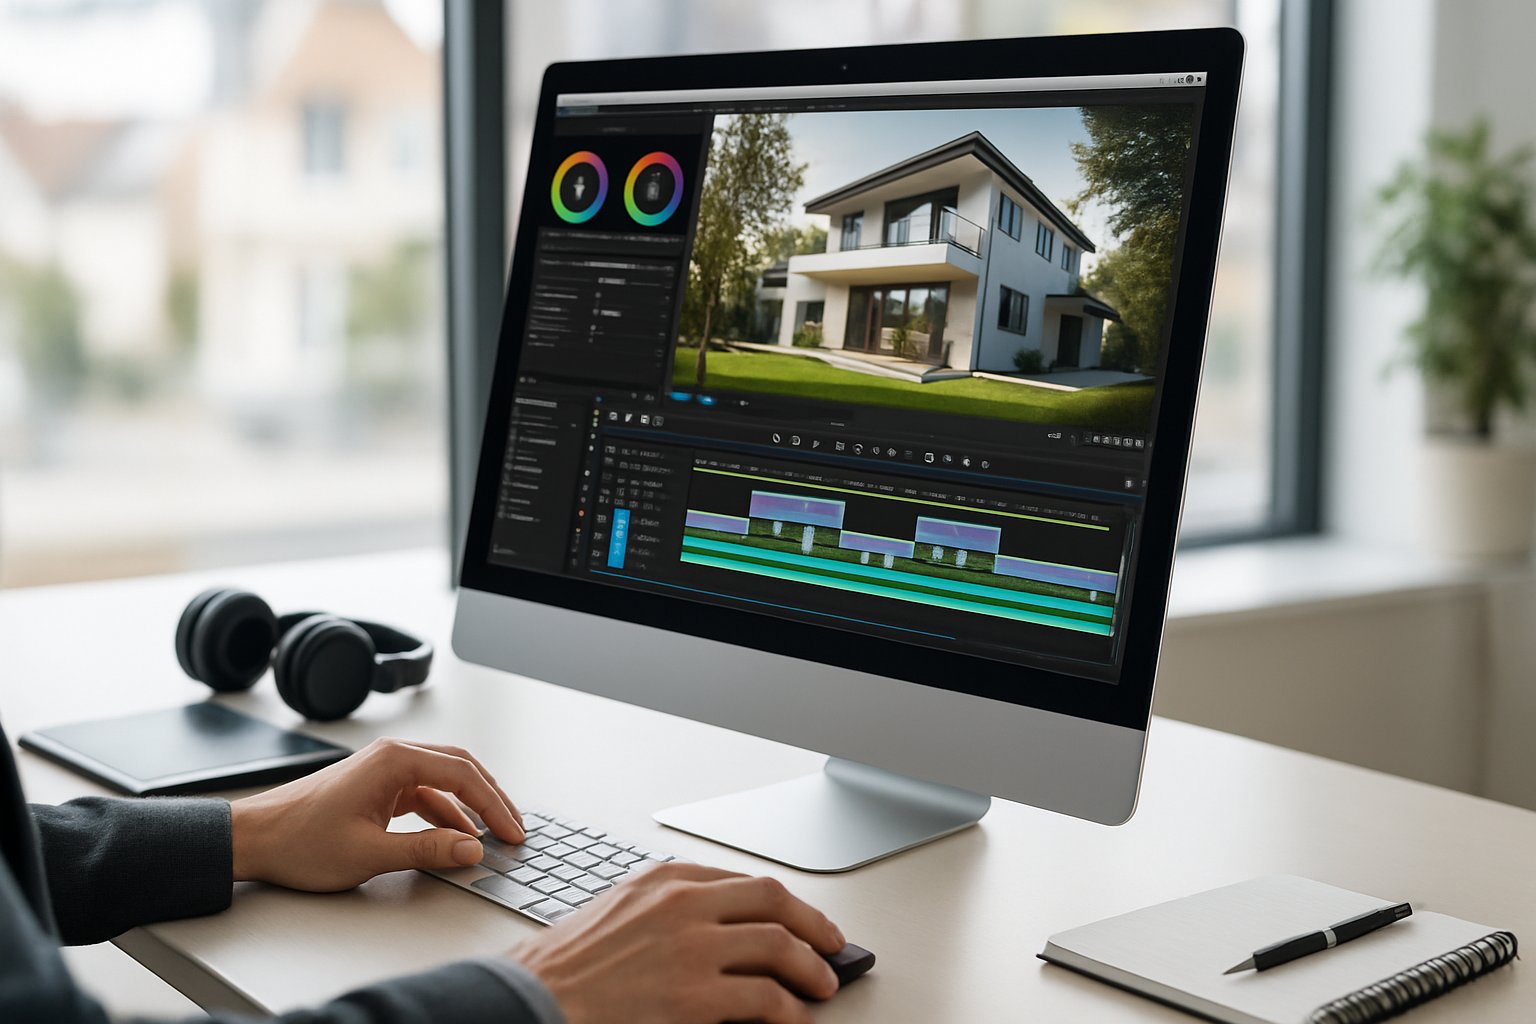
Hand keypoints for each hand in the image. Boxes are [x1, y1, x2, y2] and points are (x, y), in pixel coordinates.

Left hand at [230, 737, 523, 890]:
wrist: (253, 839)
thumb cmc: (300, 841)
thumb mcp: (370, 852)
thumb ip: (428, 849)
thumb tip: (472, 848)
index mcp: (394, 760)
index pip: (463, 775)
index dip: (494, 806)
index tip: (512, 833)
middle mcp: (392, 756)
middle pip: (460, 768)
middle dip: (491, 800)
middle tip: (515, 829)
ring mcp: (384, 770)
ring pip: (444, 780)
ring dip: (470, 807)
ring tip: (493, 834)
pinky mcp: (376, 787)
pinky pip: (423, 794)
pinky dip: (445, 813)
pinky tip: (456, 836)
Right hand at [511, 862, 845, 1023]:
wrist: (528, 1002)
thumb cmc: (562, 968)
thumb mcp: (616, 913)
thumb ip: (665, 910)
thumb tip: (719, 927)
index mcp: (663, 879)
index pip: (743, 881)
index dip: (784, 903)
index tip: (802, 918)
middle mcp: (683, 903)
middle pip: (773, 900)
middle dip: (813, 924)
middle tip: (831, 945)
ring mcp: (691, 947)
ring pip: (778, 945)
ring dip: (811, 968)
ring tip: (821, 986)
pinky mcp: (695, 996)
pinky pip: (765, 999)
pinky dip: (789, 1011)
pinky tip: (792, 1019)